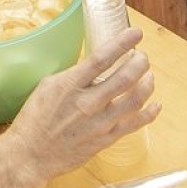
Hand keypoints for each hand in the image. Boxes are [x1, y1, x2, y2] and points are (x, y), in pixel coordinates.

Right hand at [0, 29, 157, 187]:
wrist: (30, 154)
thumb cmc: (35, 119)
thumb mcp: (48, 87)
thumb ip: (73, 75)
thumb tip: (95, 65)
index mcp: (70, 85)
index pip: (101, 58)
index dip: (122, 43)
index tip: (135, 33)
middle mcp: (88, 103)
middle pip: (125, 77)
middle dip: (140, 62)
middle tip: (142, 57)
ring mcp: (100, 123)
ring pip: (135, 99)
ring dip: (147, 83)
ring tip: (149, 75)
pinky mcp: (106, 139)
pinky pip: (135, 124)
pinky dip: (149, 112)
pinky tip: (155, 104)